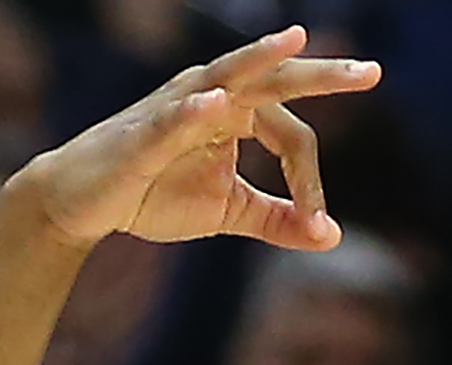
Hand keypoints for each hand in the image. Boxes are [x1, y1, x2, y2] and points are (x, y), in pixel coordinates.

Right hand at [15, 27, 378, 249]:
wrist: (81, 201)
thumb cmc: (153, 193)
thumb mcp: (228, 211)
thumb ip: (278, 220)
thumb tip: (332, 237)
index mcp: (237, 113)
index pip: (293, 138)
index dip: (311, 184)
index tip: (317, 224)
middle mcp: (212, 97)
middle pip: (275, 80)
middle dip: (322, 75)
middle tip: (370, 72)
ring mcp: (177, 108)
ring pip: (226, 77)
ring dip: (260, 59)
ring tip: (294, 40)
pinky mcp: (143, 134)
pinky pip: (172, 118)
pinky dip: (193, 111)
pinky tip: (216, 102)